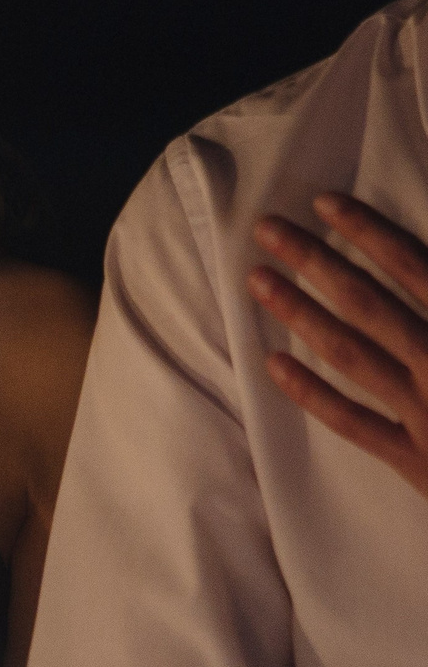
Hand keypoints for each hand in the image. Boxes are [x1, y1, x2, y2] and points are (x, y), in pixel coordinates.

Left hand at [251, 193, 427, 498]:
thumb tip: (426, 275)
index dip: (370, 234)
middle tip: (267, 229)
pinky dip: (311, 394)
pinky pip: (353, 424)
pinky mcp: (416, 463)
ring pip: (351, 358)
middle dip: (316, 263)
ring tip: (257, 281)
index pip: (418, 271)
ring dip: (301, 315)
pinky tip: (273, 364)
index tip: (326, 203)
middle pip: (370, 306)